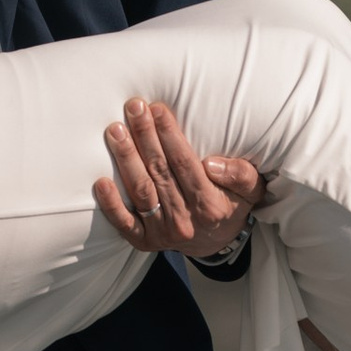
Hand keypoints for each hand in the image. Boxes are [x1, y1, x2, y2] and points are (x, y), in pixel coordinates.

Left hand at [94, 97, 267, 256]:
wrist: (216, 243)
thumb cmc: (231, 204)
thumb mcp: (251, 189)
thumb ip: (240, 174)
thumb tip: (212, 163)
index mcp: (210, 204)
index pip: (185, 163)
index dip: (169, 134)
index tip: (158, 109)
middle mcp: (185, 219)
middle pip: (159, 171)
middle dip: (144, 136)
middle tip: (133, 107)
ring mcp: (162, 232)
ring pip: (140, 190)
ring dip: (126, 158)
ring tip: (115, 131)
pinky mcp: (144, 241)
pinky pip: (124, 223)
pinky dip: (111, 204)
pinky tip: (100, 182)